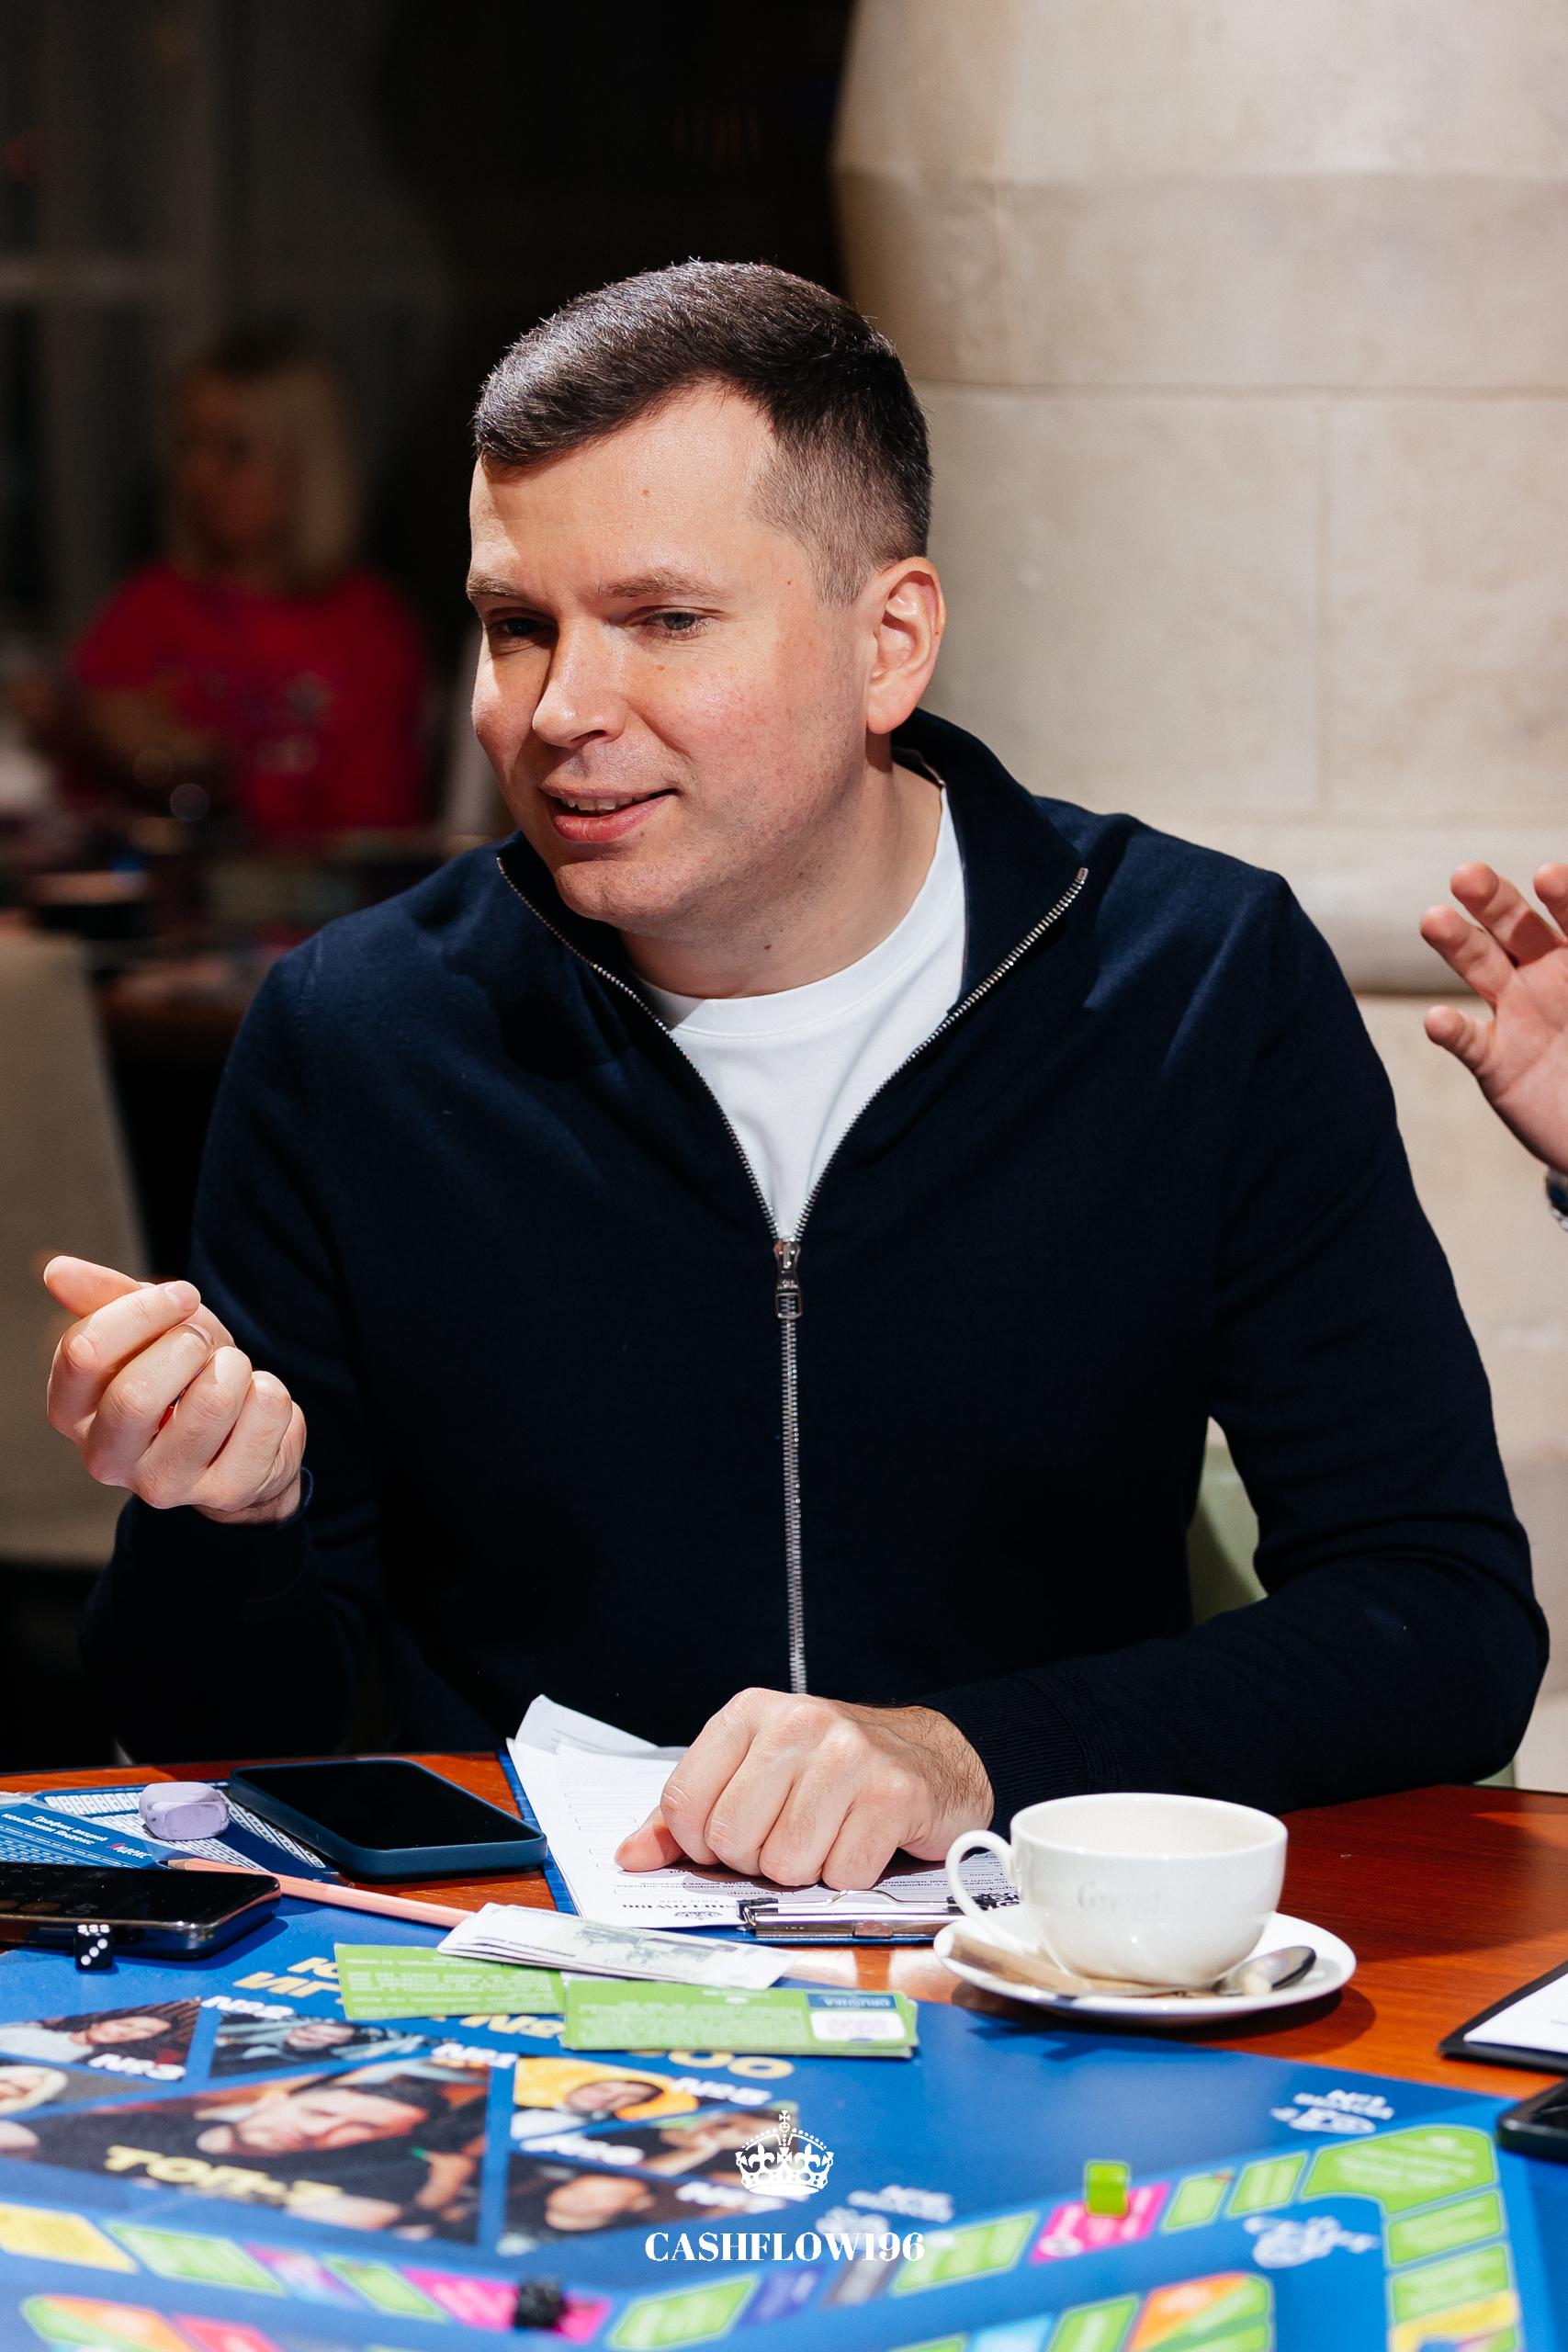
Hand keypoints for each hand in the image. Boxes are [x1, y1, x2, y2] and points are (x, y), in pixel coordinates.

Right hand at [42, 1255, 304, 1524]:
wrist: (240, 1440)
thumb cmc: (184, 1375)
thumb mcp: (148, 1328)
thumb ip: (105, 1297)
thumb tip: (56, 1270)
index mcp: (72, 1413)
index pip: (84, 1353)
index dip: (143, 1309)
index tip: (182, 1296)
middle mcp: (105, 1459)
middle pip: (137, 1394)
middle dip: (188, 1345)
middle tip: (204, 1343)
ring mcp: (164, 1484)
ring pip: (211, 1402)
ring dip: (235, 1365)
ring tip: (232, 1374)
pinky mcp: (226, 1492)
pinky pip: (265, 1413)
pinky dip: (271, 1391)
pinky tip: (254, 1409)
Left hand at [614, 1687, 992, 1889]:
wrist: (933, 1757)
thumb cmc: (833, 1772)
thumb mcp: (755, 1775)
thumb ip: (688, 1816)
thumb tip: (630, 1856)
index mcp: (750, 1713)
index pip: (684, 1805)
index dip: (700, 1846)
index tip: (731, 1841)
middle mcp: (797, 1723)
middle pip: (733, 1840)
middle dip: (758, 1860)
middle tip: (790, 1837)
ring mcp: (849, 1755)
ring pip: (786, 1864)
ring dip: (808, 1870)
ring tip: (830, 1835)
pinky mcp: (893, 1793)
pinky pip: (842, 1874)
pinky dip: (851, 1875)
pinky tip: (865, 1841)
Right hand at [1420, 863, 1567, 1167]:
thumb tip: (1534, 979)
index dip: (1565, 896)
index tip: (1550, 877)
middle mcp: (1547, 975)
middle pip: (1516, 927)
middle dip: (1493, 899)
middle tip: (1467, 875)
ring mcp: (1515, 1015)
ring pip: (1481, 968)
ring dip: (1456, 943)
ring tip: (1434, 918)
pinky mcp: (1494, 1060)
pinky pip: (1468, 1041)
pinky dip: (1450, 1030)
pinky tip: (1438, 1020)